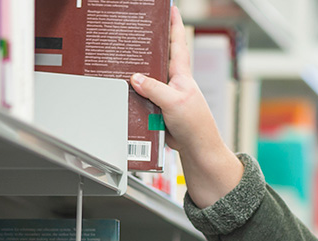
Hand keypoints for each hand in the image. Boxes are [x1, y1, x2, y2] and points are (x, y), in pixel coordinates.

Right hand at [130, 6, 242, 207]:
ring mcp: (166, 96)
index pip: (177, 43)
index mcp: (182, 75)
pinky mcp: (159, 110)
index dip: (173, 24)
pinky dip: (133, 96)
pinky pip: (142, 98)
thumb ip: (154, 89)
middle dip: (148, 46)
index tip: (169, 8)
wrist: (197, 149)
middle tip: (136, 30)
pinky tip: (122, 92)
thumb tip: (135, 78)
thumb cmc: (195, 125)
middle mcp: (174, 82)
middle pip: (158, 59)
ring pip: (147, 80)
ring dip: (136, 75)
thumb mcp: (174, 102)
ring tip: (121, 61)